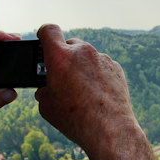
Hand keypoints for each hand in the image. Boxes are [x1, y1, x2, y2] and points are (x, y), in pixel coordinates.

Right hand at [34, 24, 140, 154]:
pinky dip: (97, 73)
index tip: (43, 41)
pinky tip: (96, 92)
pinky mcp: (116, 67)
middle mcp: (82, 52)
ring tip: (80, 88)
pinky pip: (101, 64)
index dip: (44, 34)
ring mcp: (101, 58)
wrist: (110, 129)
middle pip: (69, 43)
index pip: (48, 30)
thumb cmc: (75, 119)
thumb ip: (43, 91)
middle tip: (61, 74)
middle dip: (64, 56)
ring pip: (86, 55)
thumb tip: (45, 90)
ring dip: (81, 65)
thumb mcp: (47, 106)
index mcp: (60, 57)